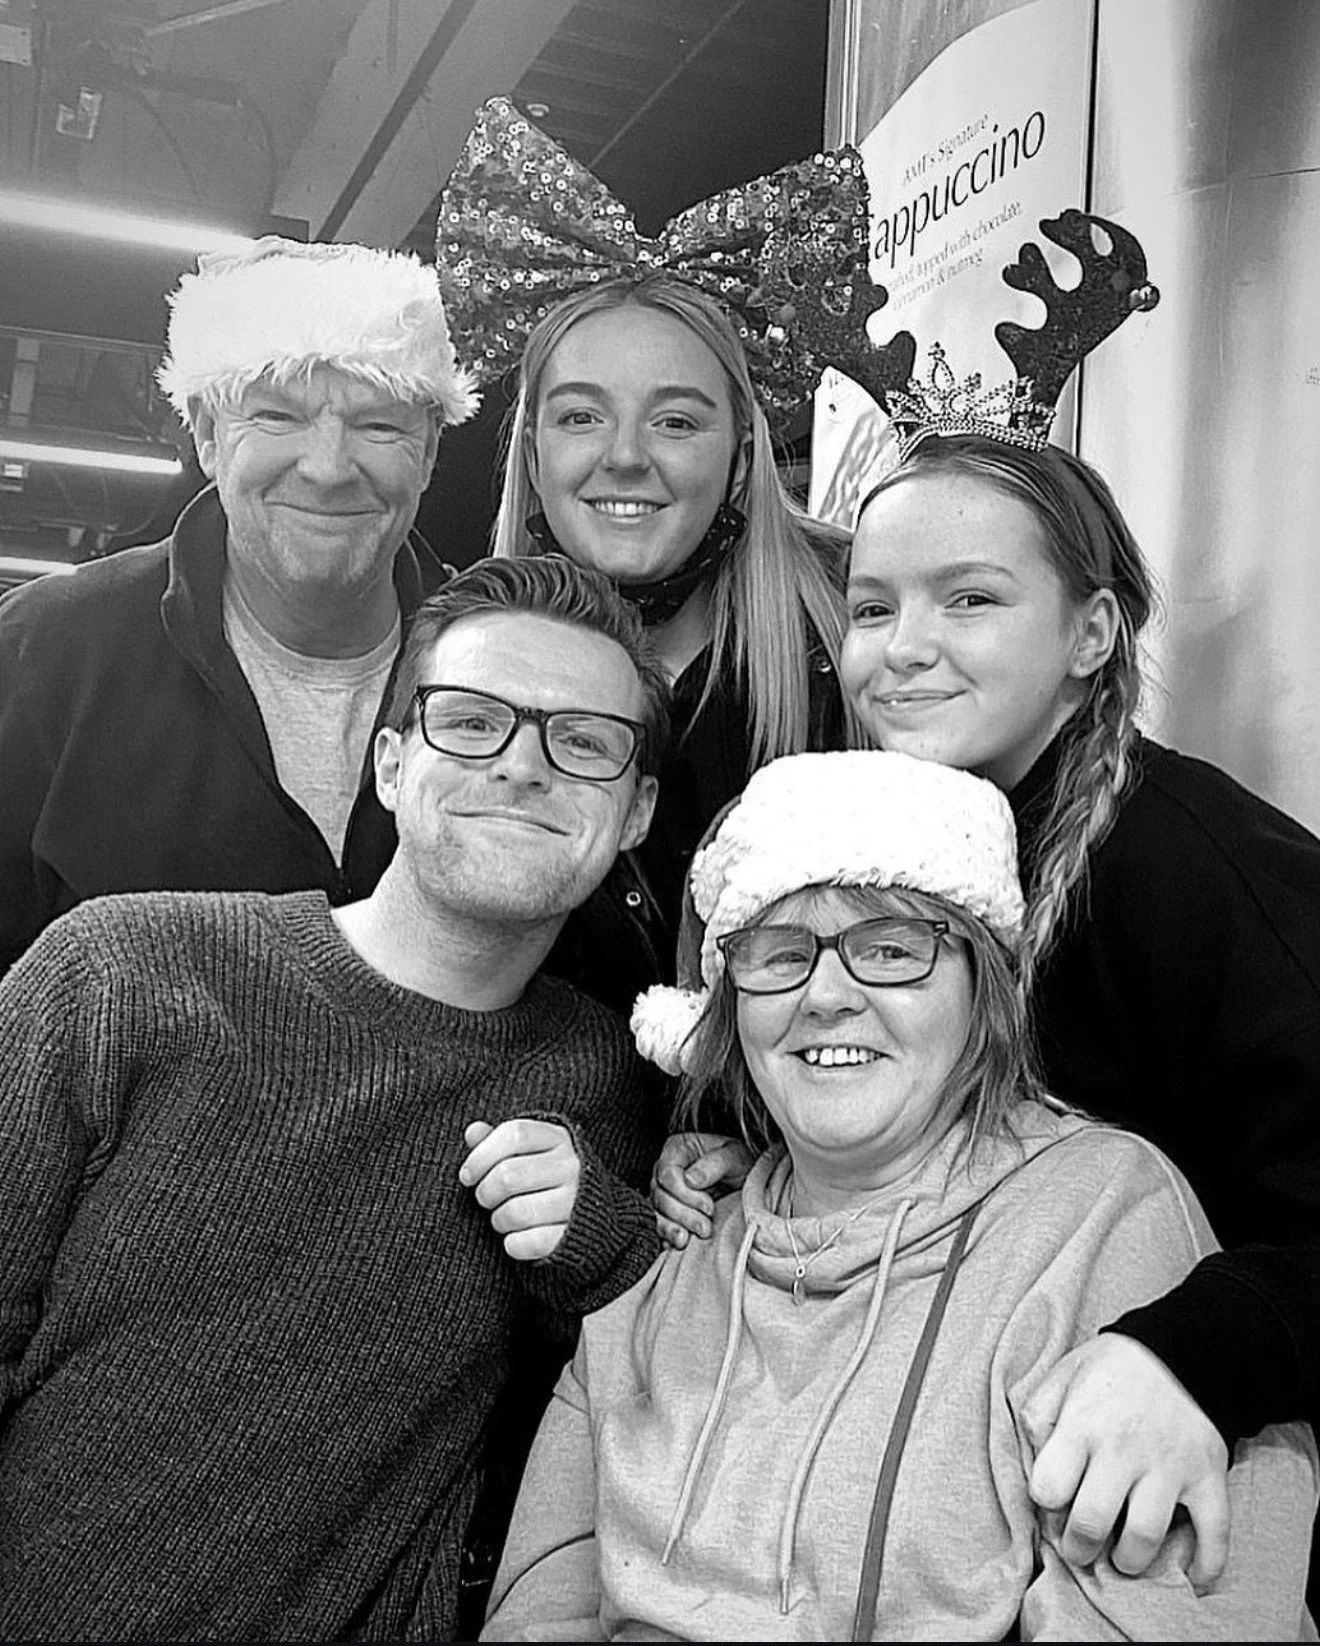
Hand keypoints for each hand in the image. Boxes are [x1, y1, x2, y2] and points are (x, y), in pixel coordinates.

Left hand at [459, 1118, 579, 1261]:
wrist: (591, 1219)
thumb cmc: (545, 1179)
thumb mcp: (527, 1152)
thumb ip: (497, 1141)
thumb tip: (473, 1132)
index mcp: (559, 1138)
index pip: (514, 1134)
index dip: (481, 1155)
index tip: (467, 1175)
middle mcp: (572, 1166)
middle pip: (508, 1175)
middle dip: (485, 1192)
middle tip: (485, 1200)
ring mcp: (576, 1201)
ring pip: (515, 1212)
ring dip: (497, 1220)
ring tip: (502, 1219)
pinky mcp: (573, 1236)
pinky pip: (528, 1243)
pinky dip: (513, 1244)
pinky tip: (516, 1238)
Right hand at [651, 1131, 754, 1248]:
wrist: (745, 1180)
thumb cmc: (738, 1163)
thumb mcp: (734, 1155)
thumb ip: (714, 1163)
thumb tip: (691, 1180)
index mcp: (678, 1149)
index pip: (667, 1173)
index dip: (684, 1193)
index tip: (708, 1206)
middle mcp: (665, 1170)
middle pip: (660, 1196)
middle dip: (682, 1215)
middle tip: (705, 1227)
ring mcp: (664, 1192)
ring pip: (657, 1213)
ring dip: (672, 1229)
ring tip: (688, 1240)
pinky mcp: (667, 1212)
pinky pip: (658, 1226)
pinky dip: (666, 1237)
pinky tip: (677, 1244)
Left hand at [1020, 1333, 1229, 1588]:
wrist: (1181, 1351)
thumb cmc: (1112, 1370)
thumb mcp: (1063, 1374)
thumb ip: (1039, 1415)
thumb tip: (1034, 1462)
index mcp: (1083, 1424)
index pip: (1049, 1487)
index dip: (1045, 1502)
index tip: (1053, 1502)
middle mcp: (1124, 1449)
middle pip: (1092, 1522)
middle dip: (1079, 1548)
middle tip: (1080, 1548)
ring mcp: (1170, 1466)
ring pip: (1144, 1537)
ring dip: (1129, 1560)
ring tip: (1123, 1557)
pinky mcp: (1209, 1476)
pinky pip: (1213, 1533)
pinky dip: (1207, 1565)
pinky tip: (1192, 1576)